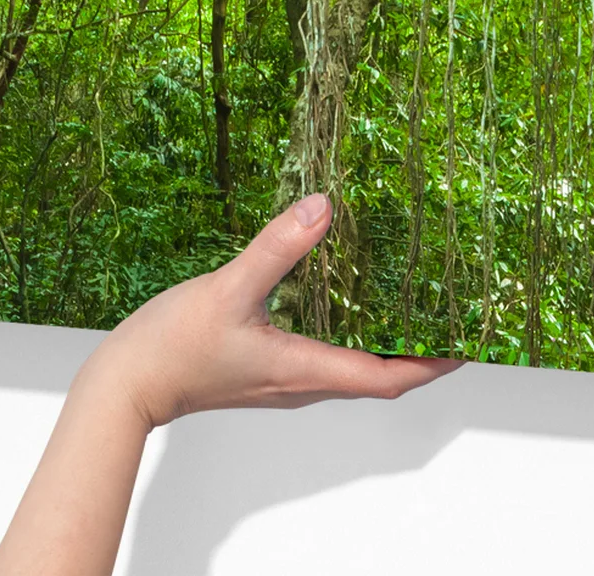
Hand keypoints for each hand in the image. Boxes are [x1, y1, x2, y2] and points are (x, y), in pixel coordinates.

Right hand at [82, 192, 462, 430]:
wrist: (127, 385)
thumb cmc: (173, 347)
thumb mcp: (229, 289)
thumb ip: (277, 248)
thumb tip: (323, 208)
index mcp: (304, 371)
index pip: (386, 377)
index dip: (431, 362)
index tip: (466, 342)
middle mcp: (301, 382)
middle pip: (378, 374)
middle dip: (418, 350)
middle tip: (446, 316)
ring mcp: (282, 379)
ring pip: (350, 365)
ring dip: (383, 341)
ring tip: (407, 304)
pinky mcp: (263, 368)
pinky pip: (322, 354)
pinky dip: (347, 333)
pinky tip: (339, 299)